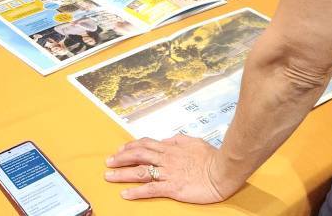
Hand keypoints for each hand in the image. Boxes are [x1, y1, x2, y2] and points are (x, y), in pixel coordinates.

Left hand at [104, 134, 239, 203]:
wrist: (222, 170)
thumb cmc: (212, 158)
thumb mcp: (194, 142)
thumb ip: (179, 140)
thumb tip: (168, 139)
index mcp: (171, 148)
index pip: (146, 144)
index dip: (131, 146)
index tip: (121, 148)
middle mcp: (166, 159)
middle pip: (138, 155)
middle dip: (121, 158)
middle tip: (108, 161)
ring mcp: (168, 173)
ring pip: (140, 171)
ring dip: (122, 174)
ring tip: (109, 176)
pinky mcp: (172, 187)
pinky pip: (150, 189)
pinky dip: (136, 191)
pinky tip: (125, 193)